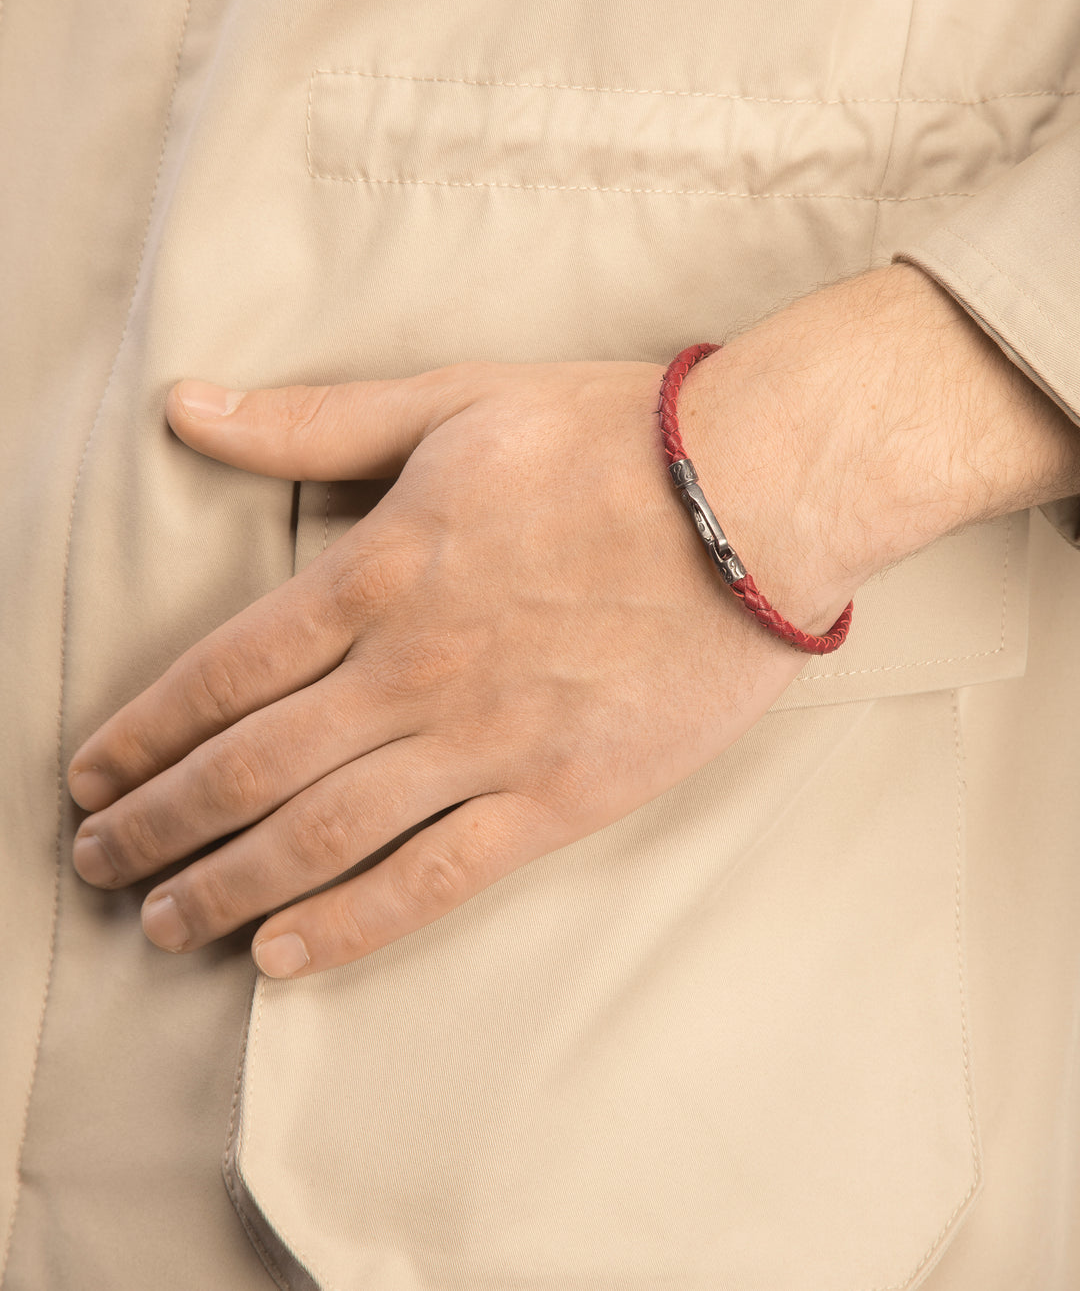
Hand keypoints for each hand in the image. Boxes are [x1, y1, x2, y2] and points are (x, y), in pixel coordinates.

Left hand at [68, 263, 1079, 978]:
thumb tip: (183, 405)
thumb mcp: (449, 403)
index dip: (144, 732)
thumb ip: (310, 422)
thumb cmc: (610, 436)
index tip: (90, 772)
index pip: (223, 672)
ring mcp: (486, 740)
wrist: (763, 492)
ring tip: (162, 921)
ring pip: (322, 837)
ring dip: (226, 886)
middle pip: (249, 769)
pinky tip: (284, 956)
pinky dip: (350, 925)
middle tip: (96, 860)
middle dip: (157, 823)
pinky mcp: (559, 795)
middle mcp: (414, 667)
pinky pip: (434, 878)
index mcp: (380, 569)